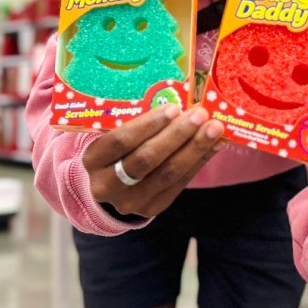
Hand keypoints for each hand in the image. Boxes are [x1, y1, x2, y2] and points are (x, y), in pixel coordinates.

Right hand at [82, 104, 224, 218]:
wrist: (109, 186)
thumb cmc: (113, 150)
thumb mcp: (110, 133)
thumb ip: (133, 120)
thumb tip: (176, 99)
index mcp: (93, 159)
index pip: (120, 141)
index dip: (148, 125)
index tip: (174, 107)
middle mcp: (107, 184)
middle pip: (146, 159)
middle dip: (176, 135)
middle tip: (200, 114)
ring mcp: (130, 201)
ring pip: (167, 173)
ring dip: (194, 148)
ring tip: (214, 128)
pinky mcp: (152, 208)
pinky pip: (179, 183)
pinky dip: (199, 161)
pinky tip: (215, 144)